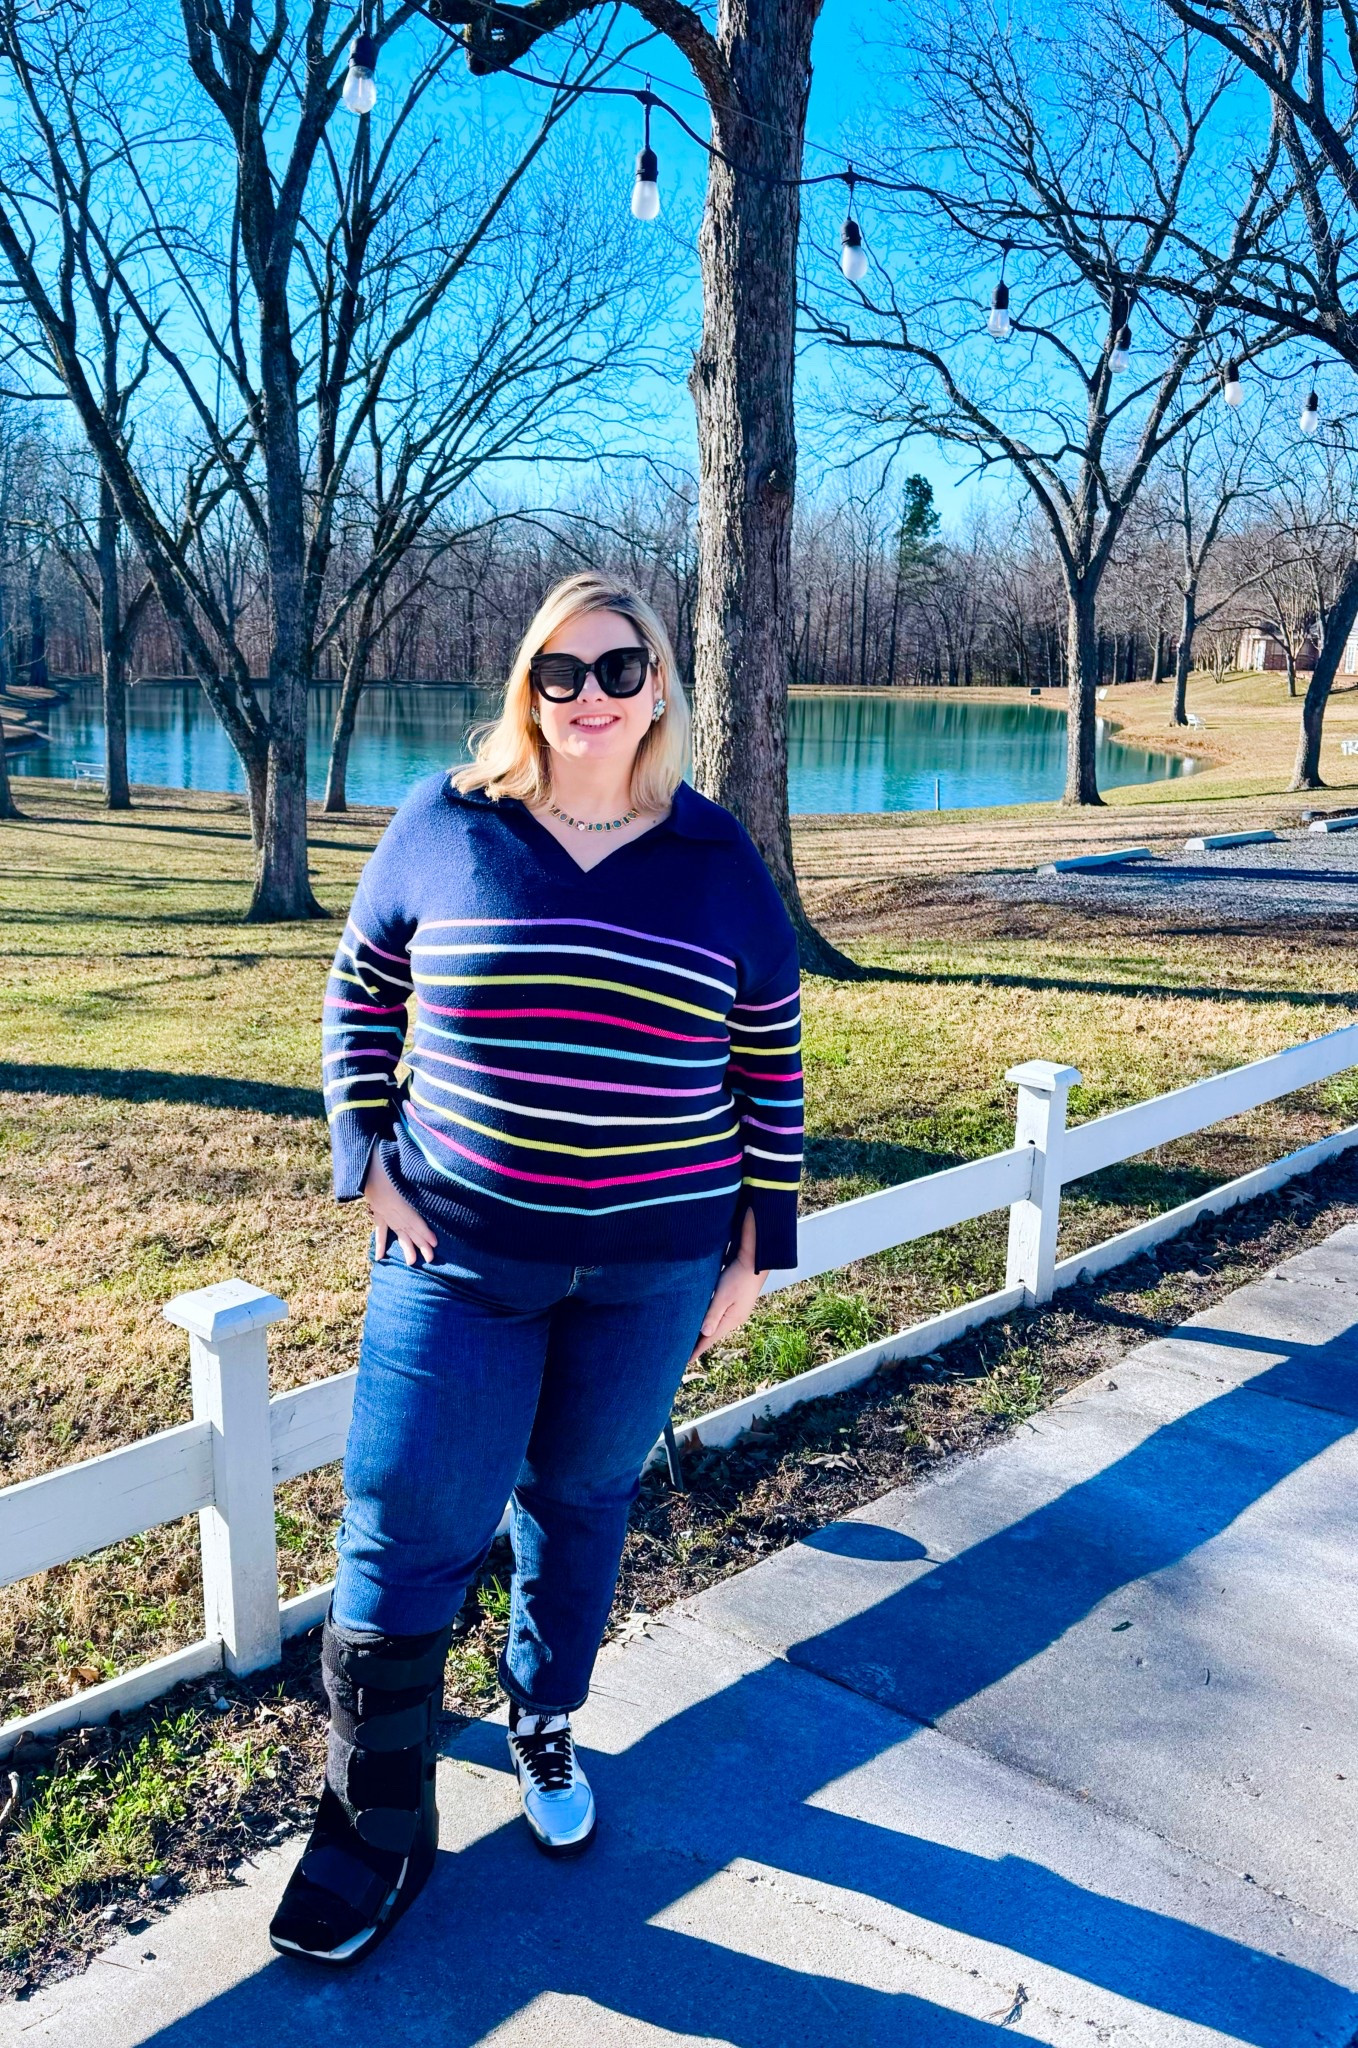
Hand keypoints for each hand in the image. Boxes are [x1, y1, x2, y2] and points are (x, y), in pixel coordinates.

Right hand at [364, 1148, 437, 1265]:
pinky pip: (380, 1228)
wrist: (365, 1160)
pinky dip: (381, 1242)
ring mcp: (383, 1211)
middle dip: (420, 1244)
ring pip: (397, 1231)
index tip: (435, 1242)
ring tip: (413, 1262)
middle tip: (431, 1258)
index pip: (414, 1220)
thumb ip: (417, 1178)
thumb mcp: (404, 1168)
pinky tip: (380, 1256)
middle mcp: (391, 1208)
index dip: (425, 1232)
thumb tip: (430, 1181)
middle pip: (408, 1229)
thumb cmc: (388, 1159)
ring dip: (406, 1246)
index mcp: (399, 1198)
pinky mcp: (377, 1210)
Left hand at [689, 1209, 767, 1364]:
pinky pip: (721, 1317)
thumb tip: (704, 1334)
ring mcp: (738, 1311)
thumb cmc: (738, 1277)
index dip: (698, 1349)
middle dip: (700, 1343)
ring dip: (705, 1332)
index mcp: (731, 1319)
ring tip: (693, 1339)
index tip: (686, 1360)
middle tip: (685, 1352)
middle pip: (714, 1334)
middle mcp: (735, 1318)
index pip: (710, 1338)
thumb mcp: (723, 1296)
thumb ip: (713, 1315)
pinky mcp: (738, 1303)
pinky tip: (706, 1320)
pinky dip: (712, 1321)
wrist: (755, 1261)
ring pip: (717, 1325)